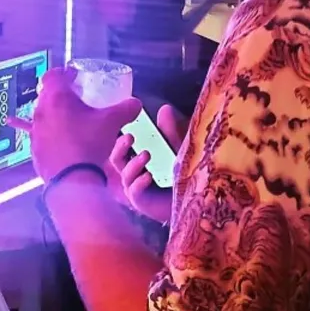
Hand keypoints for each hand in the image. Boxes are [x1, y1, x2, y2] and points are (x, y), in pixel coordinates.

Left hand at [9, 67, 140, 182]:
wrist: (73, 180)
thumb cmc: (89, 145)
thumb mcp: (113, 122)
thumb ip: (126, 109)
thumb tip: (135, 104)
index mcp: (56, 98)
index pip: (52, 75)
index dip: (63, 74)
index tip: (73, 77)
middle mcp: (41, 112)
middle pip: (46, 95)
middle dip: (60, 95)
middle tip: (76, 99)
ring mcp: (35, 133)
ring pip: (43, 116)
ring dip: (55, 116)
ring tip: (72, 122)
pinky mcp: (35, 150)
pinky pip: (41, 137)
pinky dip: (51, 136)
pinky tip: (64, 143)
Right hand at [110, 105, 187, 223]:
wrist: (193, 201)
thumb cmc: (181, 174)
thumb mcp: (176, 149)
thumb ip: (169, 132)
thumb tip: (164, 108)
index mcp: (136, 159)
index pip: (121, 147)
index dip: (120, 138)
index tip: (127, 127)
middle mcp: (132, 173)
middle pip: (116, 159)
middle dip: (120, 148)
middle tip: (130, 137)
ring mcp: (135, 189)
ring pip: (124, 175)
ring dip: (133, 163)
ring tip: (146, 154)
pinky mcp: (142, 203)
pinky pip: (134, 192)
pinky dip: (139, 182)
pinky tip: (149, 176)